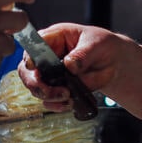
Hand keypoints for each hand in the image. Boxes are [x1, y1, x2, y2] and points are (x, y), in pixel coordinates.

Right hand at [16, 23, 131, 112]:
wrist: (114, 62)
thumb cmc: (103, 45)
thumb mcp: (97, 44)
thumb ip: (83, 54)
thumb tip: (70, 64)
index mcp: (53, 38)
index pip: (33, 46)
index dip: (30, 58)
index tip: (36, 68)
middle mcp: (45, 56)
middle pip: (26, 70)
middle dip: (36, 83)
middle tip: (51, 91)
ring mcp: (49, 74)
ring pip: (35, 88)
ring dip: (49, 96)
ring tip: (67, 96)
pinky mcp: (56, 89)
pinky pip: (48, 100)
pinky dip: (56, 105)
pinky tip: (69, 103)